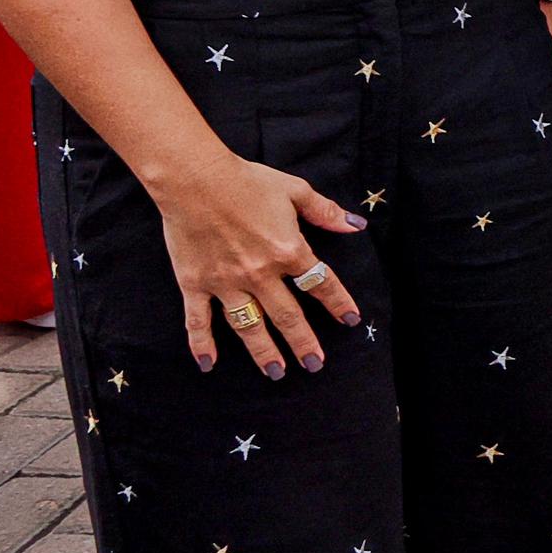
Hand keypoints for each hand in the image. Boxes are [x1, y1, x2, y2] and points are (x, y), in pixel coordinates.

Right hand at [153, 149, 365, 377]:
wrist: (195, 179)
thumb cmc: (247, 180)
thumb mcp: (295, 190)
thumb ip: (325, 211)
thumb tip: (356, 225)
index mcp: (288, 250)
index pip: (321, 283)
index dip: (339, 303)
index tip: (351, 321)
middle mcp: (260, 273)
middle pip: (288, 316)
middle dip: (304, 343)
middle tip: (316, 365)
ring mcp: (226, 283)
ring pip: (250, 326)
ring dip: (264, 352)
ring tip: (277, 373)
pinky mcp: (195, 284)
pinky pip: (199, 321)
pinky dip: (202, 345)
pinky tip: (209, 365)